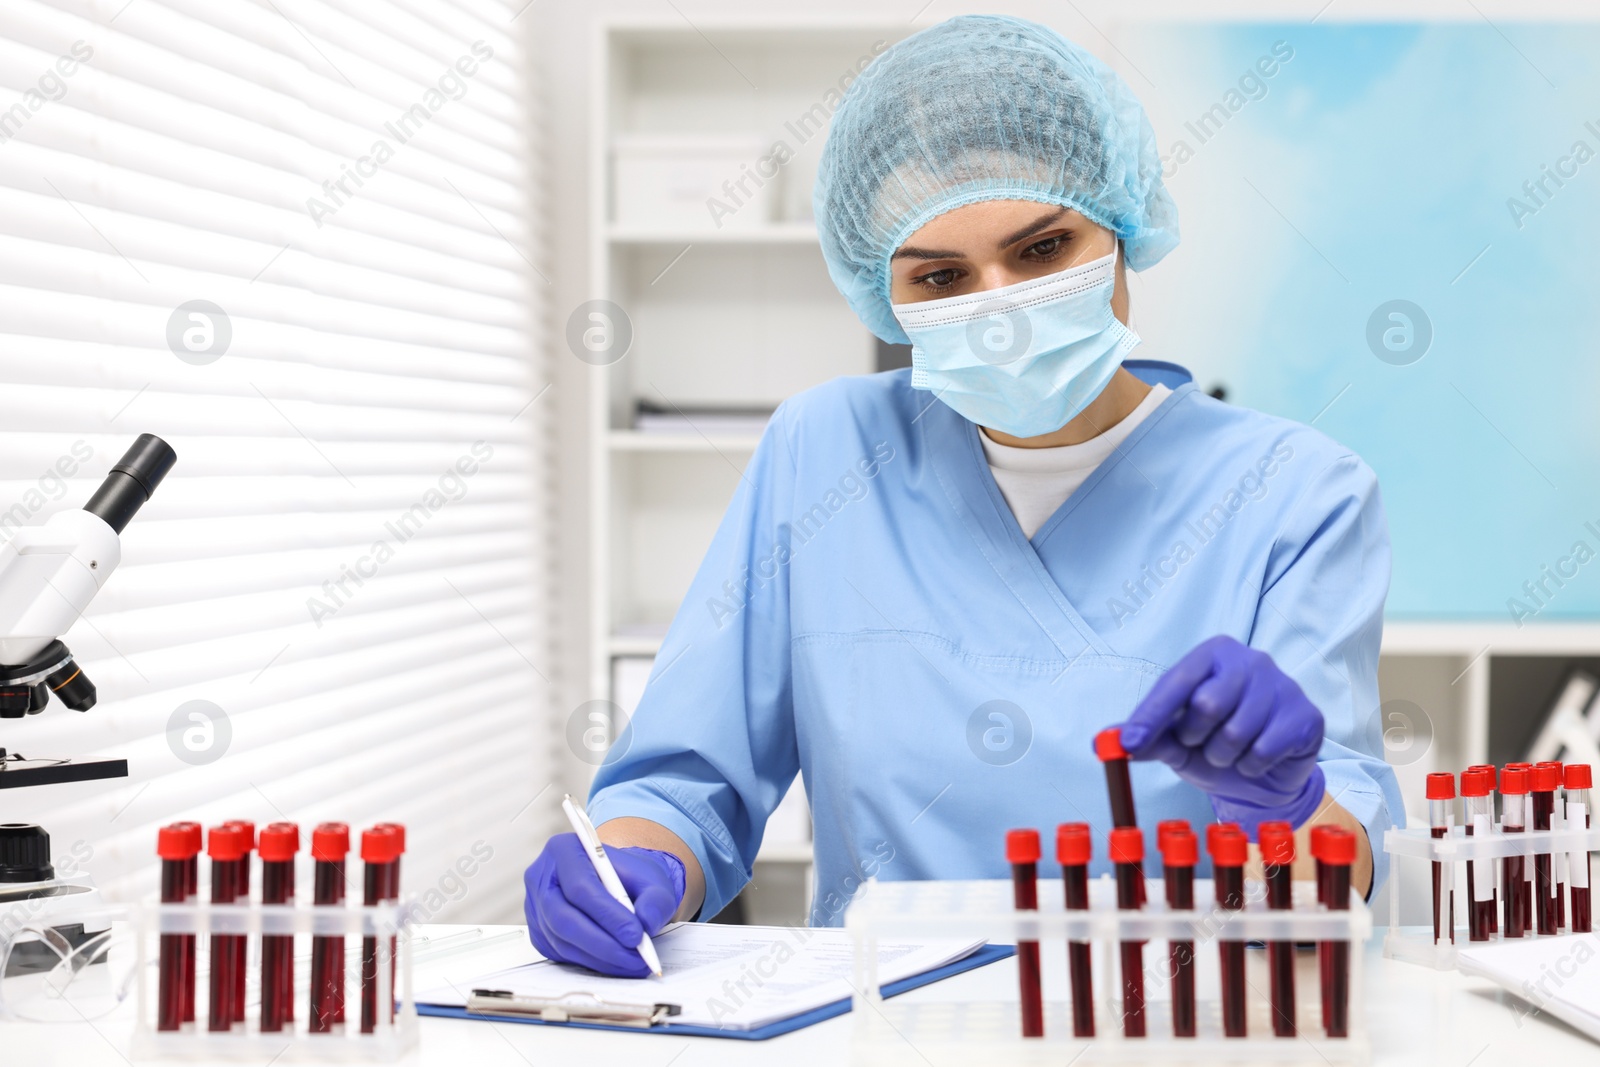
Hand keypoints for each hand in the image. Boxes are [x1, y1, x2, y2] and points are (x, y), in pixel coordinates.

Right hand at [523, 834, 685, 975]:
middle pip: (563, 918)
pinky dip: (591, 962)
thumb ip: (654, 899)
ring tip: (632, 962)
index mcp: (564, 850)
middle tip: (635, 958)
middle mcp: (541, 877)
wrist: (615, 883)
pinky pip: (560, 953)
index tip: (635, 936)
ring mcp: (535, 906)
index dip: (608, 915)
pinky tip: (615, 962)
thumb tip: (645, 923)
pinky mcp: (538, 932)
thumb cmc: (628, 877)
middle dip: (603, 944)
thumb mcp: (651, 879)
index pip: (581, 887)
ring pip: (562, 940)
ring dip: (600, 957)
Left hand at [1116, 635, 1325, 836]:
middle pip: (1206, 705)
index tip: (1130, 742)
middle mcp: (1250, 660)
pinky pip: (1264, 750)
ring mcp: (1283, 685)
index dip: (1150, 716)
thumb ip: (1149, 736)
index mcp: (1213, 654)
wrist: (1265, 776)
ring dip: (1223, 756)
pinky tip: (1257, 758)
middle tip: (1202, 743)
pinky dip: (1251, 765)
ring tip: (1230, 753)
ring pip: (1235, 733)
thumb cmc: (1215, 745)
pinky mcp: (1305, 715)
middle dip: (1196, 738)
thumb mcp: (1177, 742)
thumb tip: (1109, 740)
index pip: (1175, 683)